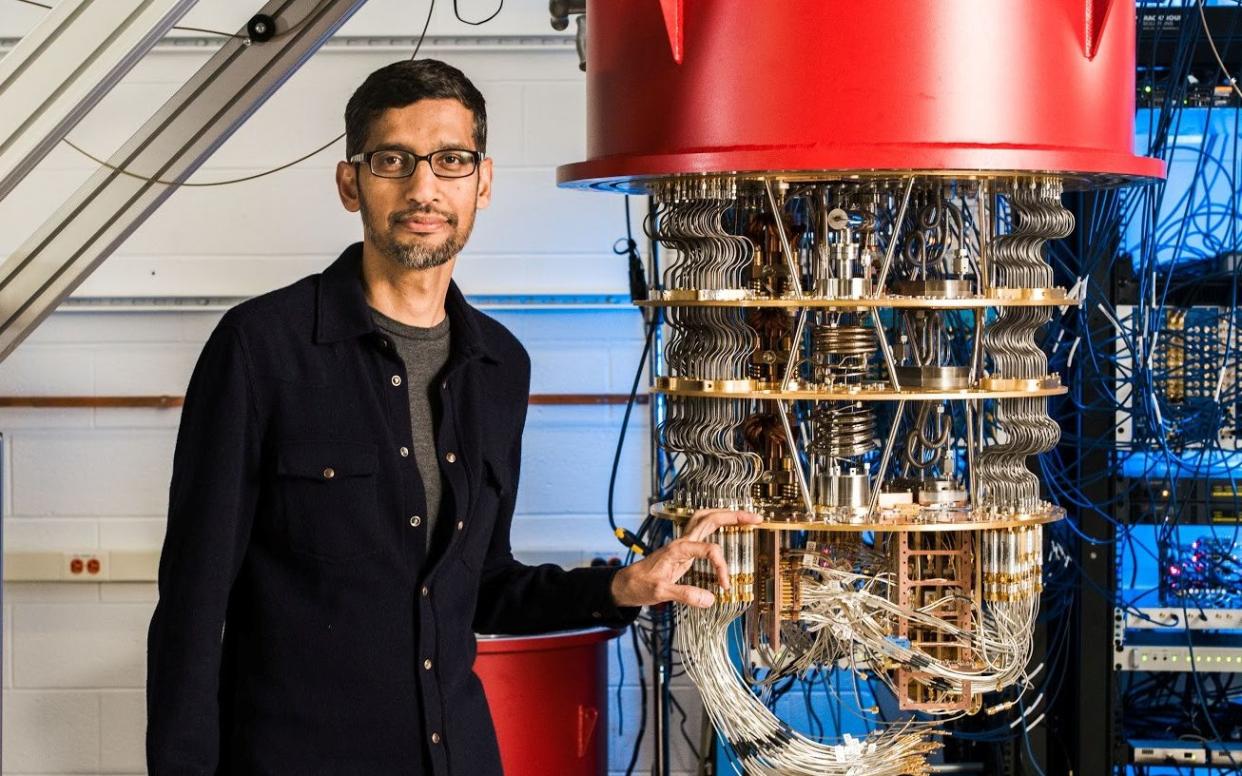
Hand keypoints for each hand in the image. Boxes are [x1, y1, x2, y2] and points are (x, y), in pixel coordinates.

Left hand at [609, 509, 761, 608]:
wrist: (624, 584)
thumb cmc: (639, 586)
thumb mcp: (661, 593)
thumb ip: (685, 595)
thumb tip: (710, 600)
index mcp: (678, 548)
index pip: (710, 550)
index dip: (721, 567)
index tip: (725, 586)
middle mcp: (682, 542)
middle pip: (710, 518)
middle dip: (734, 516)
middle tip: (756, 518)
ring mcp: (682, 544)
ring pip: (706, 520)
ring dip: (726, 516)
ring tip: (746, 518)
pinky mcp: (683, 550)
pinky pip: (703, 531)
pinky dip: (718, 526)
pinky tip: (728, 529)